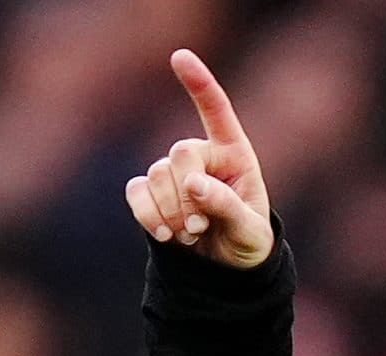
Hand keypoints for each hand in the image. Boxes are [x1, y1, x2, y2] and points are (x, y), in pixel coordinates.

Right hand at [125, 49, 273, 268]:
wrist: (226, 269)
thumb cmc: (248, 242)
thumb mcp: (249, 230)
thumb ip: (226, 206)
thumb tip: (193, 183)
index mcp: (235, 154)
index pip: (216, 111)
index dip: (199, 83)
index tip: (180, 56)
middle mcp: (202, 156)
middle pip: (180, 153)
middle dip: (186, 194)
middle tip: (201, 228)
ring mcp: (174, 172)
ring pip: (156, 175)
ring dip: (171, 211)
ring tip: (191, 236)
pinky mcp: (152, 192)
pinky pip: (136, 191)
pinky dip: (147, 214)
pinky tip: (165, 235)